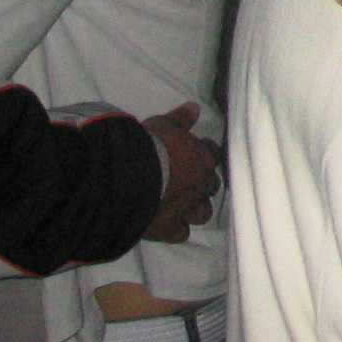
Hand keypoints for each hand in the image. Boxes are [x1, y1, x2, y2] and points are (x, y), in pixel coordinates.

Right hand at [141, 102, 220, 242]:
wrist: (127, 178)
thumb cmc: (147, 146)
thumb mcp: (162, 125)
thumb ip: (179, 119)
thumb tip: (194, 108)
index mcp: (201, 158)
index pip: (213, 154)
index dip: (205, 153)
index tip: (196, 151)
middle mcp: (199, 185)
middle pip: (211, 185)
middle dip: (202, 183)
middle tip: (188, 180)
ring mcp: (187, 208)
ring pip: (203, 212)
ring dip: (195, 208)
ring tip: (183, 205)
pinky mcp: (169, 228)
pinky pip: (181, 233)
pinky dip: (176, 229)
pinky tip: (169, 224)